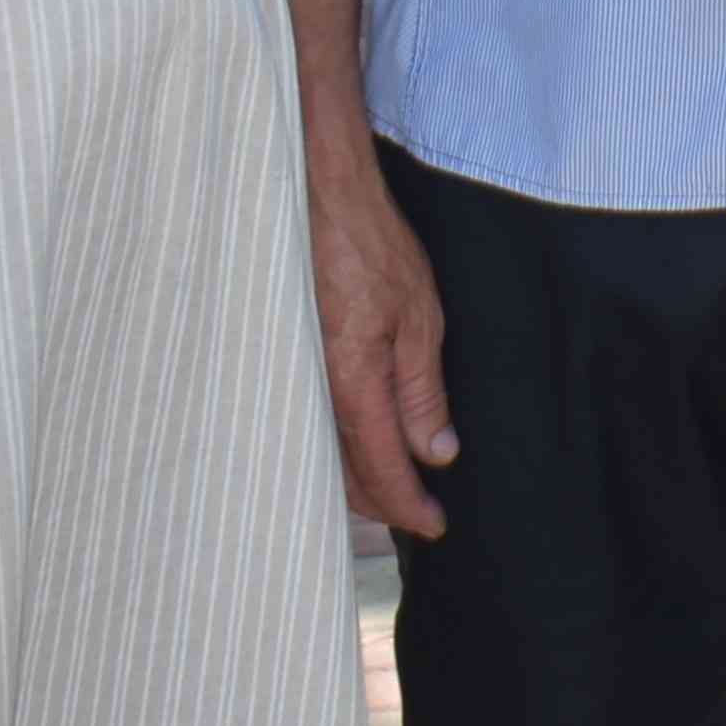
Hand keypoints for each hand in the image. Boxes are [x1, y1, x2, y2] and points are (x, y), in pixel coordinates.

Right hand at [308, 150, 460, 535]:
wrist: (318, 199)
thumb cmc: (372, 249)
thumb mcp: (420, 318)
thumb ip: (423, 393)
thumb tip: (436, 454)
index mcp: (353, 384)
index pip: (382, 468)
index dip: (408, 506)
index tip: (435, 527)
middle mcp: (314, 393)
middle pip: (345, 474)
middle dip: (382, 503)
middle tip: (418, 514)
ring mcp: (296, 379)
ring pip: (323, 453)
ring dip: (356, 477)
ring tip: (394, 489)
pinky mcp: (288, 364)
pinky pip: (310, 423)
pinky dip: (335, 446)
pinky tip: (356, 444)